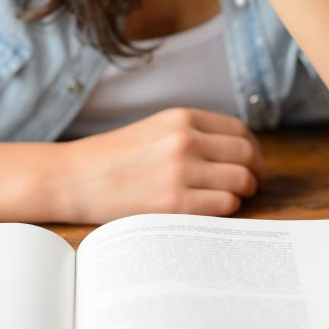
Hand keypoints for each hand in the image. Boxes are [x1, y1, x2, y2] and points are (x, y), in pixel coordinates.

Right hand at [57, 107, 265, 223]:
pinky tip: (209, 211)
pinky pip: (225, 206)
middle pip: (246, 156)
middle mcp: (185, 140)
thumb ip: (193, 133)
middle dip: (253, 173)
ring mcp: (181, 172)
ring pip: (240, 182)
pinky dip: (226, 210)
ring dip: (241, 193)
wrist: (75, 178)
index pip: (239, 131)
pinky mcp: (175, 204)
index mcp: (181, 117)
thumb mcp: (155, 128)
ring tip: (229, 200)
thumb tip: (238, 151)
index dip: (252, 150)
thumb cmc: (114, 157)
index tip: (250, 163)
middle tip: (248, 186)